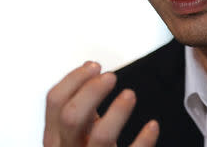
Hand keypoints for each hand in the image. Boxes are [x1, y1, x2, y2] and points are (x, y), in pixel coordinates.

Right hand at [43, 61, 158, 146]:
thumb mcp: (75, 134)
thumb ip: (80, 107)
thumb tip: (88, 69)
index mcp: (56, 138)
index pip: (55, 102)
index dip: (74, 79)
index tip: (94, 66)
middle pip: (71, 116)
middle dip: (91, 90)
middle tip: (110, 77)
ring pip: (100, 136)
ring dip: (117, 111)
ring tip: (129, 95)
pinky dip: (143, 140)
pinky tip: (152, 126)